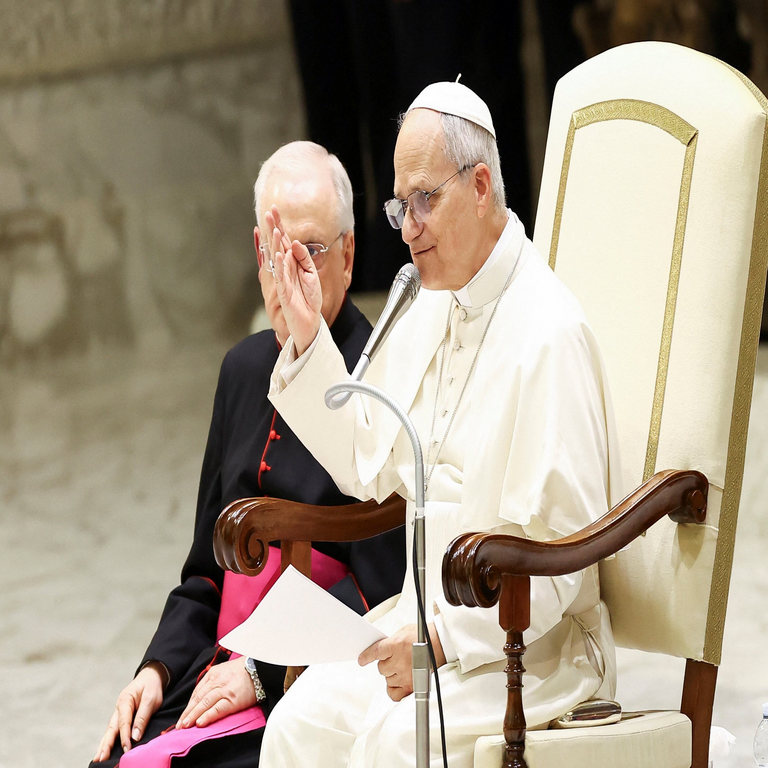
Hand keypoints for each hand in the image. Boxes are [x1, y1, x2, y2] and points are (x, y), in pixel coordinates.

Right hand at [93, 662, 164, 761]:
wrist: (151, 676)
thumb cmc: (151, 687)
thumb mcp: (151, 699)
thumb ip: (143, 717)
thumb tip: (135, 737)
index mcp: (125, 700)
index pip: (123, 722)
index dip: (124, 737)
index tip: (126, 750)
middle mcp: (118, 708)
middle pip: (111, 728)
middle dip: (106, 745)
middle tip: (100, 759)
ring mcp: (118, 713)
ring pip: (110, 731)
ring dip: (104, 745)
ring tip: (98, 759)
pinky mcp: (121, 717)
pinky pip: (114, 730)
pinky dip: (108, 741)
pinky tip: (104, 751)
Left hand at [176, 657, 255, 729]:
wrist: (260, 668)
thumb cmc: (243, 671)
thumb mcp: (225, 670)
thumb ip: (213, 681)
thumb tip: (202, 696)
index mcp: (213, 674)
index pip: (197, 692)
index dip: (189, 706)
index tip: (183, 716)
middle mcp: (216, 681)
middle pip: (198, 698)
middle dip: (188, 712)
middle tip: (180, 725)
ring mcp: (224, 690)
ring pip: (205, 704)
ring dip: (193, 716)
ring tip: (186, 725)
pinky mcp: (233, 698)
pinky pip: (217, 709)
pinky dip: (208, 716)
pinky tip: (200, 722)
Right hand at [267, 205, 321, 354]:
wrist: (310, 320)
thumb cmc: (310, 298)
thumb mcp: (312, 275)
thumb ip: (304, 258)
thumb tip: (294, 243)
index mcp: (292, 263)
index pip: (284, 241)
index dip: (279, 226)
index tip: (274, 210)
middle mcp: (285, 269)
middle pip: (277, 245)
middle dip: (273, 228)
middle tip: (268, 212)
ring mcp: (282, 279)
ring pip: (278, 258)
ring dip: (275, 244)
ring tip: (274, 229)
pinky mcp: (284, 292)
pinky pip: (281, 276)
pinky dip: (281, 265)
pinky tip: (279, 253)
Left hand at [358, 623, 445, 701]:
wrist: (442, 644)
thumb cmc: (425, 636)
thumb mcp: (404, 631)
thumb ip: (390, 641)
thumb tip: (380, 649)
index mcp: (396, 645)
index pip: (375, 652)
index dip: (366, 656)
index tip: (361, 660)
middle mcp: (400, 661)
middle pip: (381, 668)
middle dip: (386, 663)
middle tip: (395, 659)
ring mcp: (405, 675)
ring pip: (387, 679)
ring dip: (391, 675)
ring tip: (402, 667)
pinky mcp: (412, 686)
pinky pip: (394, 694)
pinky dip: (394, 690)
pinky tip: (399, 682)